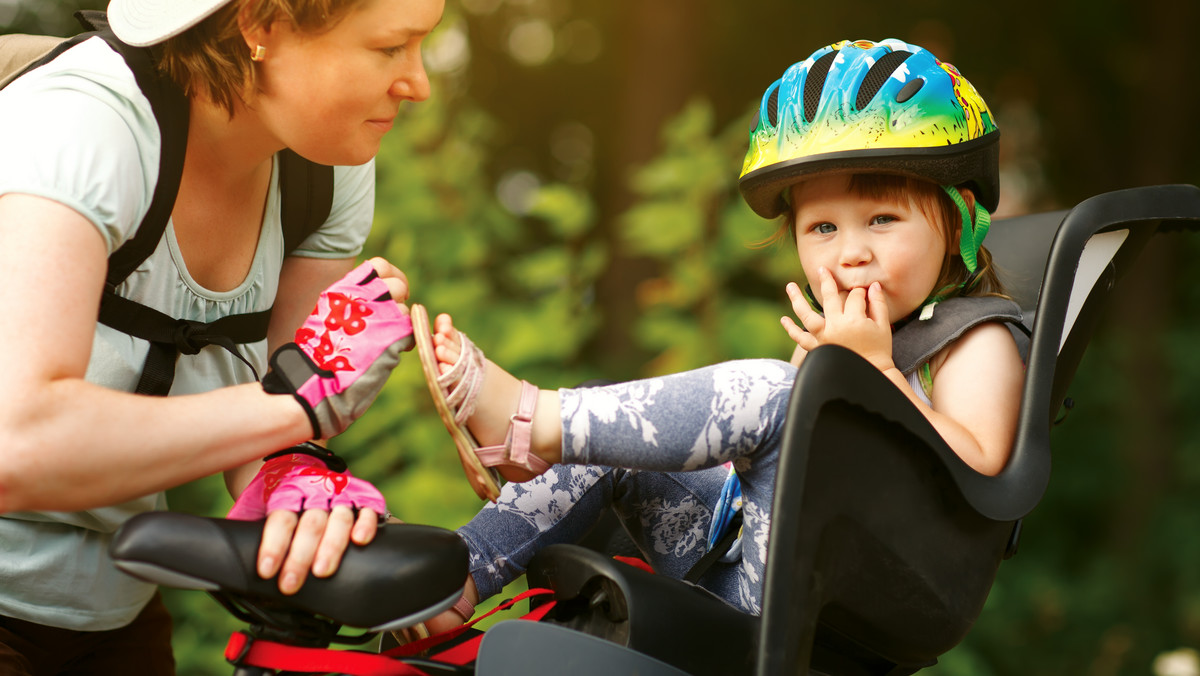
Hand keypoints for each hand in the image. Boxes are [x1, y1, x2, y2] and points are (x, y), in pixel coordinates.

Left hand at [227, 448, 384, 593]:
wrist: (297, 457)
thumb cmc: (274, 490)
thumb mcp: (254, 500)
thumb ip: (243, 521)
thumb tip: (217, 550)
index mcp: (286, 492)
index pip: (280, 519)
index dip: (273, 545)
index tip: (266, 570)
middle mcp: (315, 492)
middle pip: (309, 525)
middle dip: (300, 556)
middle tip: (290, 585)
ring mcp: (339, 493)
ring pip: (338, 519)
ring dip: (332, 546)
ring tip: (323, 572)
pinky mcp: (361, 496)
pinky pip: (367, 509)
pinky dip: (366, 523)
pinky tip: (360, 540)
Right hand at [263, 259, 414, 438]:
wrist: (315, 378)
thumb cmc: (318, 351)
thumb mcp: (328, 311)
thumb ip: (352, 299)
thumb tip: (374, 294)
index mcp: (346, 287)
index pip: (380, 265)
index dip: (392, 276)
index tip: (392, 289)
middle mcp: (365, 296)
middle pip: (397, 286)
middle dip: (400, 301)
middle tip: (394, 316)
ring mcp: (381, 315)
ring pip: (405, 311)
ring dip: (400, 324)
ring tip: (386, 339)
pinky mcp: (393, 337)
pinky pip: (410, 332)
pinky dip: (405, 341)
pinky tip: (393, 351)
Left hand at [781, 267, 894, 371]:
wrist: (871, 373)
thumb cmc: (879, 350)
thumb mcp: (883, 325)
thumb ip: (878, 303)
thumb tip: (874, 285)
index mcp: (854, 320)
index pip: (854, 297)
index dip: (860, 293)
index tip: (864, 293)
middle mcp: (836, 326)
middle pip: (829, 298)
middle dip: (827, 281)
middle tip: (822, 270)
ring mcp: (824, 337)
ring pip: (807, 315)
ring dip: (797, 299)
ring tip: (790, 286)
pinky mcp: (818, 348)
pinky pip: (801, 339)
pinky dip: (792, 330)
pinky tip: (784, 319)